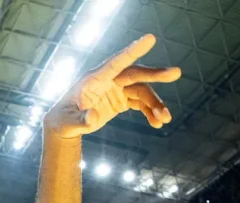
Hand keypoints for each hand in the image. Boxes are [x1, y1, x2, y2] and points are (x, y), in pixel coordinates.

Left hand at [44, 34, 180, 138]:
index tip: (150, 38)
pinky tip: (158, 123)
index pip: (116, 63)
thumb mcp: (68, 123)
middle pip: (135, 74)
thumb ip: (81, 120)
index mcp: (94, 79)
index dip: (132, 51)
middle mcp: (108, 80)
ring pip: (142, 91)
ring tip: (165, 119)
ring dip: (155, 104)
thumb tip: (92, 117)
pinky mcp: (121, 99)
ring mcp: (116, 89)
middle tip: (176, 73)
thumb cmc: (64, 120)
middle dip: (155, 75)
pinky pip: (141, 103)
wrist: (66, 126)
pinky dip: (150, 112)